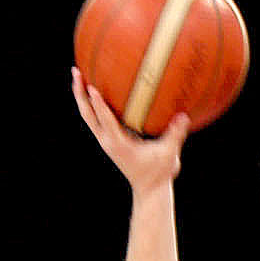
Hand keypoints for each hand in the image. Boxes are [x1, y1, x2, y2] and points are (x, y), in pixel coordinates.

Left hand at [73, 66, 190, 186]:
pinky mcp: (108, 140)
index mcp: (118, 143)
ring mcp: (105, 141)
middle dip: (79, 93)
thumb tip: (183, 116)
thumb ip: (175, 134)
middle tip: (76, 72)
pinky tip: (96, 90)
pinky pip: (96, 119)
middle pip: (87, 114)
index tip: (91, 86)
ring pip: (88, 116)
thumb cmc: (159, 172)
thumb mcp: (169, 153)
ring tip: (79, 75)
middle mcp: (107, 141)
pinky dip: (93, 104)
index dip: (98, 104)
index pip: (105, 120)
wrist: (149, 188)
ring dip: (81, 97)